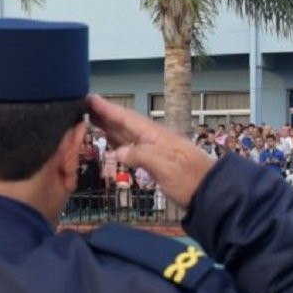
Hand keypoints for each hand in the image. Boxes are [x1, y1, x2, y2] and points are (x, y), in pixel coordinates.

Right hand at [88, 94, 212, 209]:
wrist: (210, 194)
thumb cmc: (189, 179)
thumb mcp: (165, 165)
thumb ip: (140, 155)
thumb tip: (117, 151)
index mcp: (155, 135)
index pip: (127, 118)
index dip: (108, 108)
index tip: (90, 98)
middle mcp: (153, 139)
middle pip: (124, 123)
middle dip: (105, 114)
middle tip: (83, 106)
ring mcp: (154, 150)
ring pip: (126, 134)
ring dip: (108, 126)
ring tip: (91, 119)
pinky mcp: (154, 163)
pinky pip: (130, 147)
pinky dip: (117, 142)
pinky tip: (110, 142)